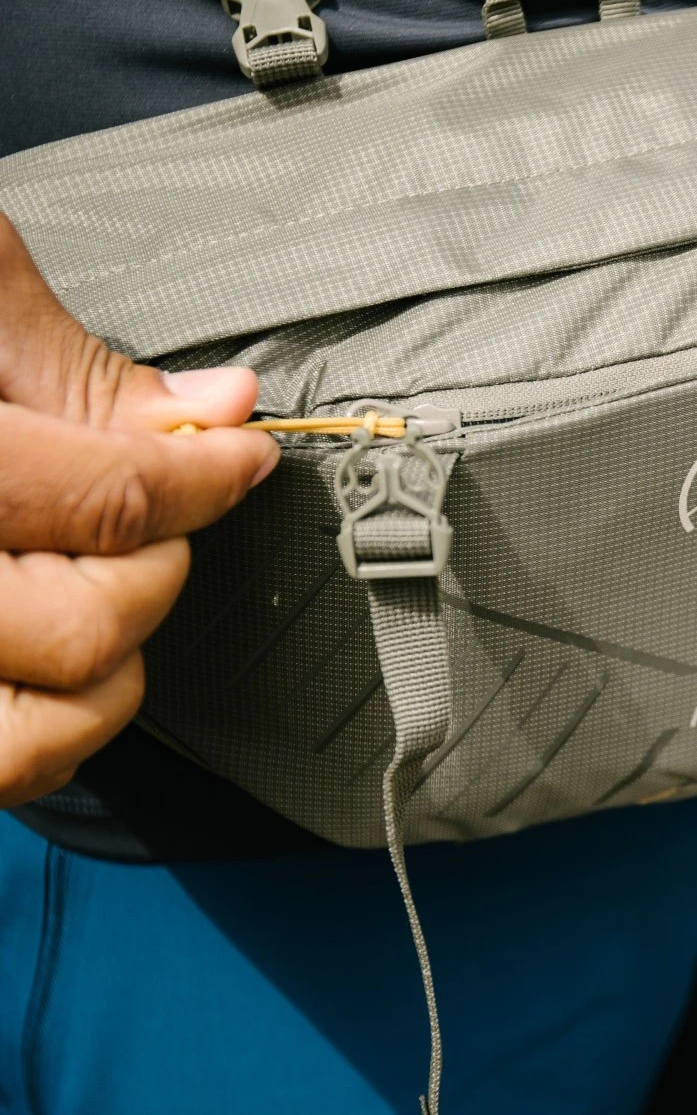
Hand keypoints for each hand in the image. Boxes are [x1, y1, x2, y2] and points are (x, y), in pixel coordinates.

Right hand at [0, 215, 278, 805]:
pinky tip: (48, 657)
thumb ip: (62, 359)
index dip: (204, 477)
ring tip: (91, 587)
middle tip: (144, 512)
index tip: (240, 458)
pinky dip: (54, 730)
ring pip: (44, 730)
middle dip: (153, 563)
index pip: (107, 498)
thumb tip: (220, 406)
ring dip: (107, 664)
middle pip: (88, 624)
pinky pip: (1, 770)